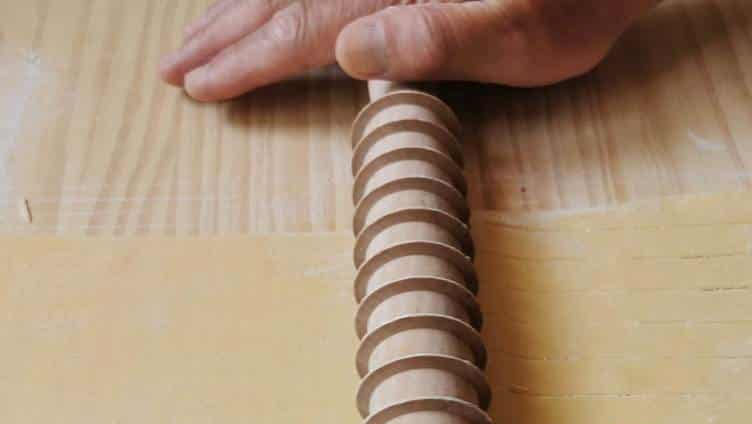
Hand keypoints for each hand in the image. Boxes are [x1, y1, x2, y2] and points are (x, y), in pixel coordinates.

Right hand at [159, 0, 658, 100]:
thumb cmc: (577, 0)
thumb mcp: (522, 33)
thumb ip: (438, 38)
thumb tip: (344, 45)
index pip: (304, 24)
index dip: (249, 58)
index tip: (201, 86)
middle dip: (226, 32)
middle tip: (174, 68)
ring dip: (243, 8)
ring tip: (198, 35)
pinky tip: (264, 3)